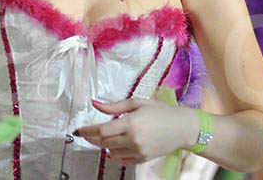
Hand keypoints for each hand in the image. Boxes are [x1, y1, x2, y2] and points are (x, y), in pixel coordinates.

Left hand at [74, 98, 198, 165]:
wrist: (183, 127)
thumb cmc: (162, 112)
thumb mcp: (137, 103)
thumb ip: (114, 106)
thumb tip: (95, 103)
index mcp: (131, 123)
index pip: (102, 130)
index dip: (88, 130)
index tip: (80, 129)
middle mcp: (134, 139)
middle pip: (104, 142)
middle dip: (92, 138)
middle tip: (86, 133)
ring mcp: (139, 150)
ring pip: (111, 152)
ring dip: (104, 145)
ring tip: (102, 137)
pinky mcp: (143, 158)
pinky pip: (122, 160)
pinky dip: (114, 155)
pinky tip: (112, 148)